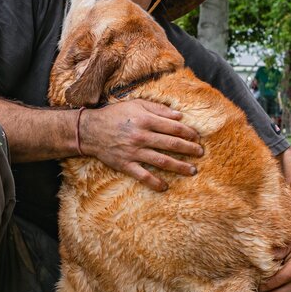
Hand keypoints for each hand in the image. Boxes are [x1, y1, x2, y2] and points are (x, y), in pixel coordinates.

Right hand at [80, 99, 202, 191]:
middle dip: (189, 149)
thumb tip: (179, 116)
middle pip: (171, 144)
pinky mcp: (125, 164)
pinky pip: (142, 176)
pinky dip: (154, 182)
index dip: (188, 133)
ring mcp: (133, 152)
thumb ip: (158, 109)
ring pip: (162, 161)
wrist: (90, 130)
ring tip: (192, 170)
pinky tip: (165, 187)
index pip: (173, 127)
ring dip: (179, 167)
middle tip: (200, 153)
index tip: (197, 137)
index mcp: (145, 120)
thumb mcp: (136, 105)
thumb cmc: (115, 115)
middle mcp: (141, 136)